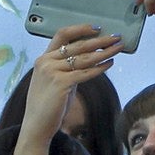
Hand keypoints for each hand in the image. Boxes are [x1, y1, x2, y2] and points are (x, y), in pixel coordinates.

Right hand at [11, 24, 123, 154]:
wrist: (37, 125)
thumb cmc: (49, 105)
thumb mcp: (56, 81)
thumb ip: (68, 69)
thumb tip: (90, 60)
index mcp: (44, 59)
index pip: (62, 34)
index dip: (80, 29)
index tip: (97, 28)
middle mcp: (46, 62)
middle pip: (78, 45)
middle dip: (100, 40)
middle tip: (116, 37)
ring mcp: (52, 72)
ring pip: (84, 58)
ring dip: (104, 52)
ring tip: (118, 48)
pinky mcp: (61, 84)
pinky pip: (85, 73)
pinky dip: (99, 68)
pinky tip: (109, 64)